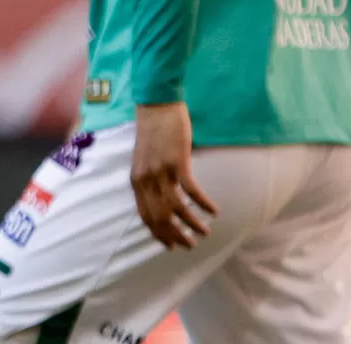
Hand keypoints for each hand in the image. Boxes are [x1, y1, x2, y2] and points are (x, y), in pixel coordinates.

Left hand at [130, 102, 217, 249]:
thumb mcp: (143, 160)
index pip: (145, 216)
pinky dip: (203, 204)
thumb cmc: (152, 133)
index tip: (171, 246)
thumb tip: (161, 201)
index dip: (158, 234)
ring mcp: (160, 171)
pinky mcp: (176, 162)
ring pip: (177, 208)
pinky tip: (214, 211)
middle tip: (191, 245)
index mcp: (136, 180)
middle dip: (176, 235)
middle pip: (160, 217)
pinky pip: (191, 191)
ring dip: (192, 224)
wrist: (155, 106)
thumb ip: (149, 180)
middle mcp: (145, 179)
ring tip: (205, 232)